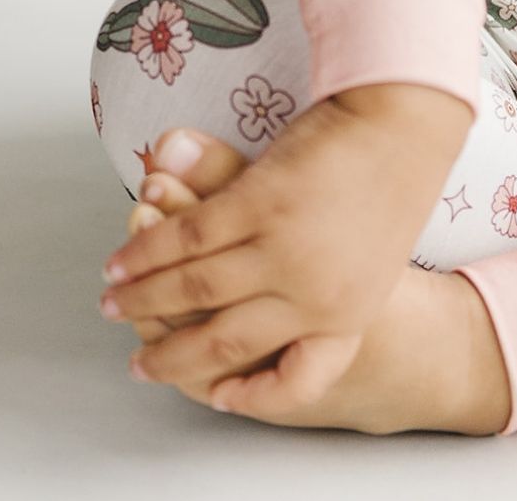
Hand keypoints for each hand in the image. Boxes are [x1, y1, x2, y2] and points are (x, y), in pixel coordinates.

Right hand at [100, 83, 471, 412]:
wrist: (405, 119)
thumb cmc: (391, 175)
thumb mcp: (372, 254)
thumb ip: (324, 283)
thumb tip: (267, 306)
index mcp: (349, 315)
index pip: (299, 378)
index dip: (254, 394)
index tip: (218, 396)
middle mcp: (313, 296)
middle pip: (223, 344)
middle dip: (172, 358)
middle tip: (138, 363)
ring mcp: (285, 251)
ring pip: (193, 291)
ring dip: (143, 299)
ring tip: (112, 303)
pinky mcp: (260, 203)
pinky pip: (187, 239)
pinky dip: (147, 253)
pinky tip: (123, 259)